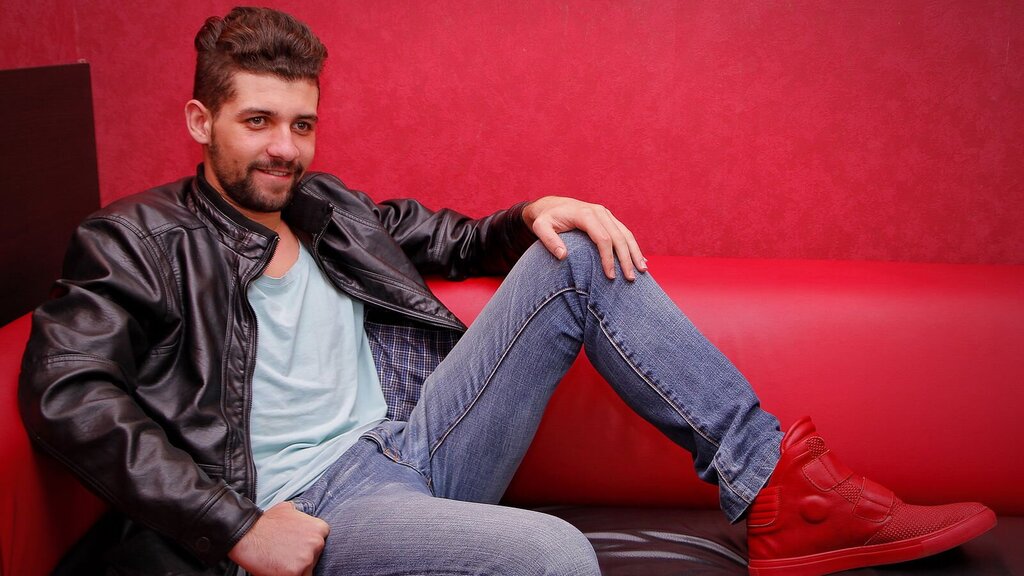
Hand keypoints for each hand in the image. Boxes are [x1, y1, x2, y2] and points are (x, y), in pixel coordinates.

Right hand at [229, 501, 329, 575]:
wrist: (247, 534)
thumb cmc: (265, 522)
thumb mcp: (288, 509)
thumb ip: (302, 515)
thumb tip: (302, 517)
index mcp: (319, 528)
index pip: (320, 544)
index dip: (307, 548)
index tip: (297, 549)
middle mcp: (317, 543)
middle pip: (315, 558)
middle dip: (302, 558)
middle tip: (286, 555)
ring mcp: (307, 558)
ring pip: (307, 570)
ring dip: (296, 568)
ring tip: (281, 561)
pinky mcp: (295, 572)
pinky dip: (288, 575)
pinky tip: (278, 568)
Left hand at [523, 196, 646, 280]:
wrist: (551, 205)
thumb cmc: (546, 219)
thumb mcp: (540, 227)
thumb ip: (549, 240)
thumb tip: (563, 256)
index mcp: (585, 214)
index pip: (602, 238)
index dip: (608, 258)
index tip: (610, 276)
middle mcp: (599, 212)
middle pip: (618, 237)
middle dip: (626, 259)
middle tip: (630, 279)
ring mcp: (606, 214)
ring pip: (626, 234)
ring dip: (635, 253)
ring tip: (642, 270)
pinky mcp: (609, 219)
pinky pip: (625, 232)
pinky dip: (633, 246)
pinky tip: (640, 259)